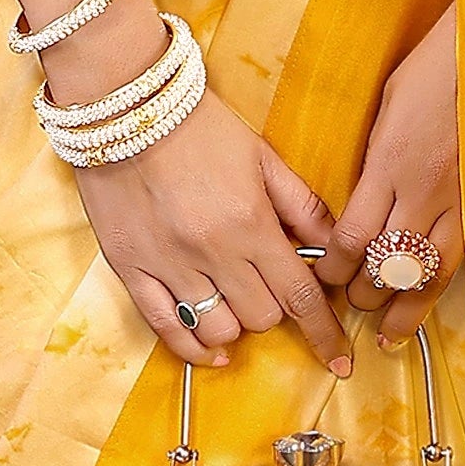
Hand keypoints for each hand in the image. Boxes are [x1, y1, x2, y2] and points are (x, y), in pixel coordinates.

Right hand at [75, 75, 348, 374]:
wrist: (124, 106)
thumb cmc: (198, 127)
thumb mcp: (263, 158)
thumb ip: (303, 206)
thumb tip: (336, 248)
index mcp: (250, 223)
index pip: (300, 296)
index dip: (325, 334)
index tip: (341, 359)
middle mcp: (212, 252)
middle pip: (262, 317)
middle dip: (276, 308)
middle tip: (268, 283)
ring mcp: (168, 265)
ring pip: (218, 330)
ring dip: (236, 324)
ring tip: (234, 299)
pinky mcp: (130, 270)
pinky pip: (166, 328)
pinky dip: (193, 348)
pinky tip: (211, 348)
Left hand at [328, 6, 462, 340]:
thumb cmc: (431, 71)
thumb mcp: (386, 111)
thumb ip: (373, 162)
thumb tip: (360, 200)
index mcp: (389, 163)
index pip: (352, 235)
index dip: (334, 268)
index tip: (323, 278)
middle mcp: (421, 190)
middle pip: (384, 262)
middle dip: (363, 292)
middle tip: (350, 305)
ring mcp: (457, 199)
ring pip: (424, 272)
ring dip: (402, 307)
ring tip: (388, 334)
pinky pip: (457, 259)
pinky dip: (437, 289)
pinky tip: (426, 307)